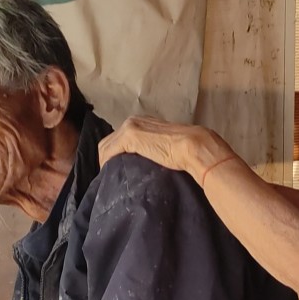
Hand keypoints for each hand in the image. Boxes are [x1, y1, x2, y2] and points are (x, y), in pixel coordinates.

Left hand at [97, 116, 234, 184]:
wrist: (193, 147)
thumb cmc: (186, 151)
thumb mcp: (166, 148)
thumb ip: (155, 150)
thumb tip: (151, 164)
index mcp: (143, 123)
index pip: (120, 137)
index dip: (116, 154)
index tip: (118, 169)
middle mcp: (133, 121)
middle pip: (110, 141)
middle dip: (107, 158)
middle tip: (110, 176)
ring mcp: (130, 127)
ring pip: (106, 146)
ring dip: (105, 162)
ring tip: (110, 178)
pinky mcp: (129, 137)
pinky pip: (109, 151)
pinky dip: (106, 163)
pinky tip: (109, 174)